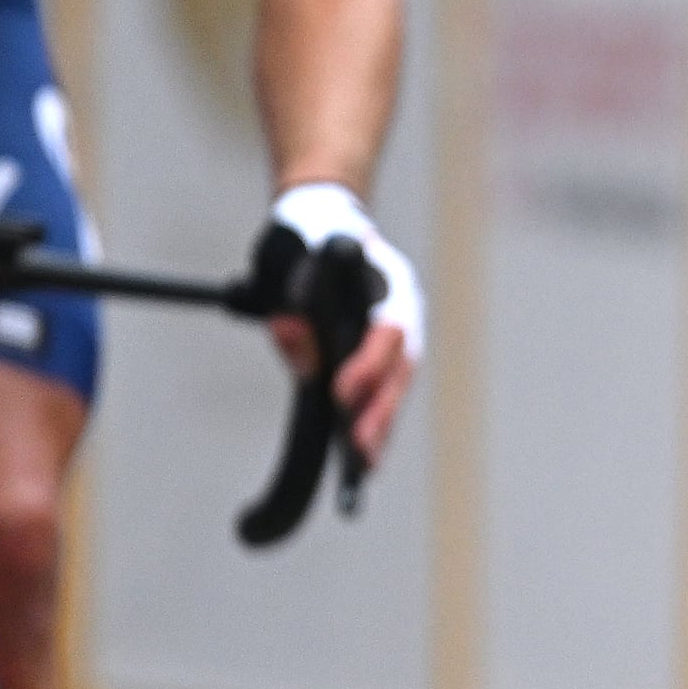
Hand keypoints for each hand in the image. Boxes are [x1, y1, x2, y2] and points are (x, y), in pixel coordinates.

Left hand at [266, 180, 425, 460]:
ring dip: (381, 423)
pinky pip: (387, 389)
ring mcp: (400, 330)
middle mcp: (403, 306)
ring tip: (363, 465)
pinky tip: (362, 454)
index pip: (386, 327)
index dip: (367, 364)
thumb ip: (290, 299)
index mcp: (385, 277)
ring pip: (398, 383)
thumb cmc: (302, 240)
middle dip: (379, 409)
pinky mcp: (385, 351)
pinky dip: (376, 419)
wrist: (325, 223)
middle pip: (402, 366)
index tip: (340, 392)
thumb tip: (295, 344)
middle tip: (357, 447)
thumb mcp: (284, 260)